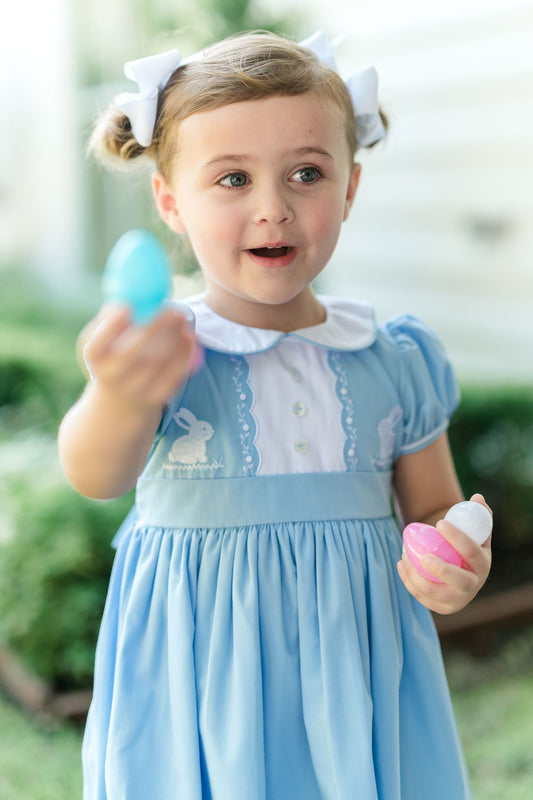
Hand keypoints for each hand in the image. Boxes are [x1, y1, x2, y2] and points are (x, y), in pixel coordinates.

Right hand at [82, 304, 198, 412]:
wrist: (120, 401)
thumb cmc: (115, 355)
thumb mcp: (108, 339)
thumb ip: (118, 315)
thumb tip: (133, 288)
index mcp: (96, 359)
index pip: (96, 345)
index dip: (111, 327)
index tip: (128, 306)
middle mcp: (112, 377)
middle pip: (132, 354)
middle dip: (154, 328)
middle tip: (172, 308)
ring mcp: (134, 390)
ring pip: (158, 364)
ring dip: (174, 339)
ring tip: (182, 318)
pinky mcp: (157, 398)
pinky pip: (174, 376)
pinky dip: (184, 355)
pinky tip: (190, 337)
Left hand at [397, 493, 492, 614]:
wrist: (461, 572)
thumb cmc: (466, 546)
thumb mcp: (476, 531)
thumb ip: (478, 513)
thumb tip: (477, 497)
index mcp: (483, 564)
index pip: (473, 553)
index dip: (458, 539)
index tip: (439, 523)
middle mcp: (473, 585)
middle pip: (460, 581)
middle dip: (442, 570)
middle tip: (424, 555)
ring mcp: (458, 599)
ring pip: (437, 593)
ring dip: (418, 576)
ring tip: (405, 555)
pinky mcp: (442, 607)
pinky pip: (423, 598)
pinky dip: (409, 582)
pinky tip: (400, 564)